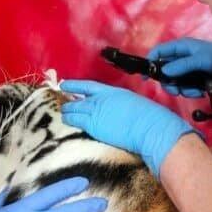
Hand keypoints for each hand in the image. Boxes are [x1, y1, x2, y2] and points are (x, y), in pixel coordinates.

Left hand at [60, 81, 194, 177]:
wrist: (149, 127)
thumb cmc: (149, 116)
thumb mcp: (132, 103)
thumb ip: (121, 105)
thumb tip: (119, 110)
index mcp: (112, 92)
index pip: (89, 86)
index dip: (75, 85)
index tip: (65, 84)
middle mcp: (101, 100)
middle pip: (79, 99)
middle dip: (69, 101)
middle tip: (62, 101)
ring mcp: (96, 112)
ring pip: (74, 110)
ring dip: (67, 111)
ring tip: (62, 112)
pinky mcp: (93, 125)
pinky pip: (76, 121)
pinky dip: (70, 120)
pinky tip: (66, 120)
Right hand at [149, 38, 211, 95]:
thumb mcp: (201, 60)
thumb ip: (182, 65)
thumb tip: (164, 72)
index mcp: (181, 47)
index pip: (159, 52)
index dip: (151, 62)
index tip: (146, 77)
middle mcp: (183, 58)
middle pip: (165, 71)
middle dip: (170, 82)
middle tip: (177, 90)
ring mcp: (189, 69)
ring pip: (175, 82)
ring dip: (183, 89)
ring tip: (196, 91)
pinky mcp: (196, 80)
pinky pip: (186, 88)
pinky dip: (191, 91)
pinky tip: (202, 92)